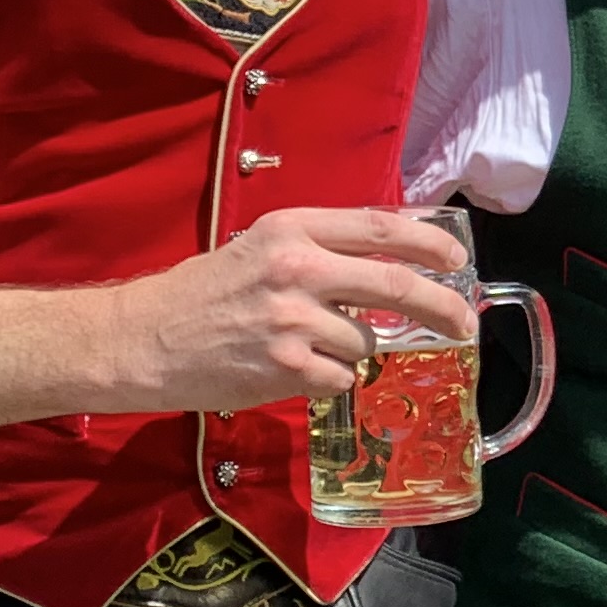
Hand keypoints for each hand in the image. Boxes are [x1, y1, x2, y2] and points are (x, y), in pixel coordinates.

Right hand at [105, 209, 470, 411]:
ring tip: (304, 346)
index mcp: (291, 229)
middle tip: (464, 323)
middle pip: (396, 286)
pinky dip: (331, 379)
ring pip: (366, 342)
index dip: (429, 243)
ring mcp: (294, 320)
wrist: (142, 340)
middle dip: (443, 307)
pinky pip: (343, 377)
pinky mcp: (288, 367)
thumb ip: (321, 251)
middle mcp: (297, 268)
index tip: (457, 259)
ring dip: (353, 351)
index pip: (380, 227)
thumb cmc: (202, 295)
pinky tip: (293, 370)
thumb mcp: (260, 249)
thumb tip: (391, 266)